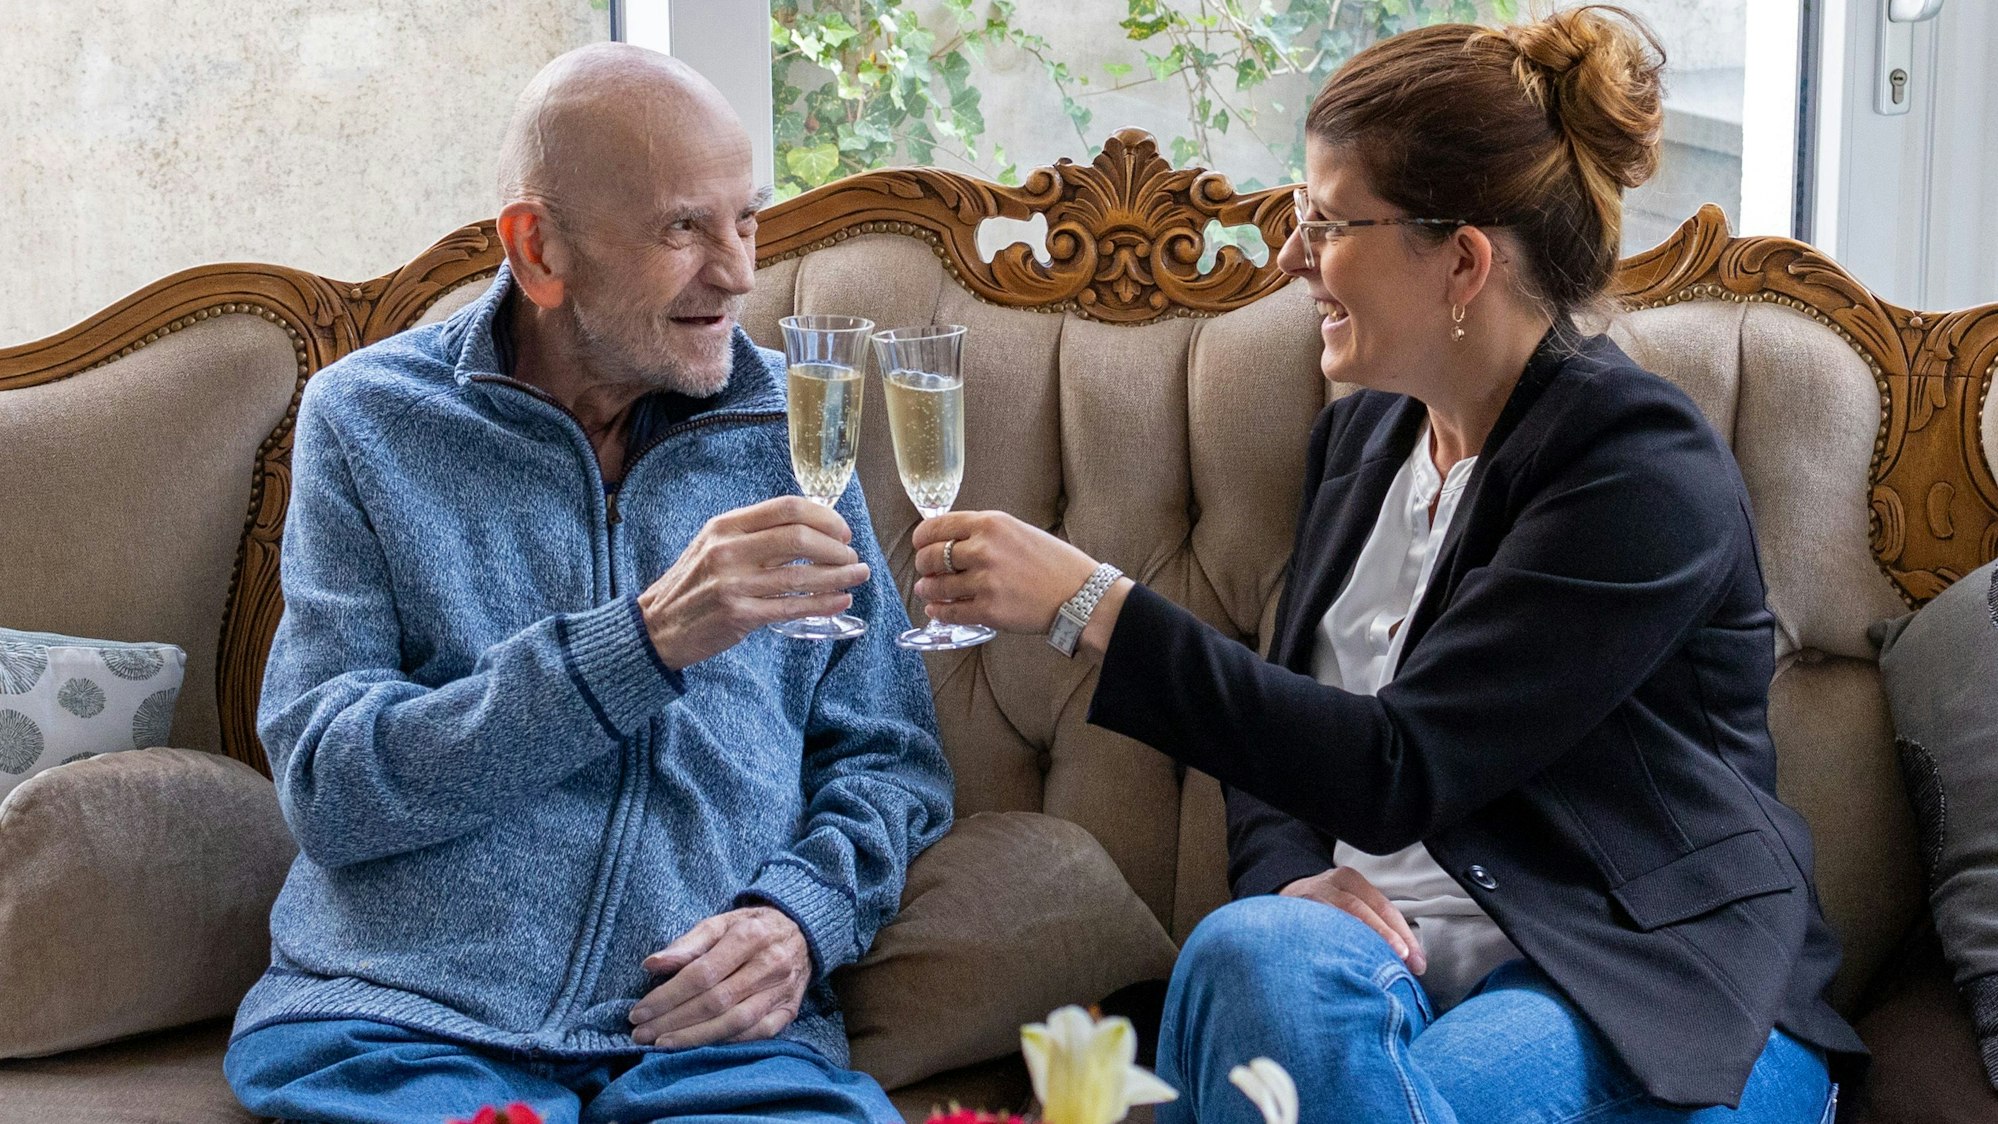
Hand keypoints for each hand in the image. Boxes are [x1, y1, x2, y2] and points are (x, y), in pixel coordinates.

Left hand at [629, 906, 811, 1047]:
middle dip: (673, 1021)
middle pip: (715, 1001)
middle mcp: (769, 964)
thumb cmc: (752, 927)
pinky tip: (699, 1047)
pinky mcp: (790, 1009)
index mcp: (749, 935)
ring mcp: (782, 989)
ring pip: (735, 1022)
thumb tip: (651, 964)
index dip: (667, 996)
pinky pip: (757, 1033)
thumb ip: (687, 944)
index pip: (702, 973)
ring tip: (662, 1046)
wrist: (802, 932)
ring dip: (695, 1037)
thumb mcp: (721, 923)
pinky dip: (726, 1042)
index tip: (638, 1012)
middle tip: (641, 1035)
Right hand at [639, 497, 869, 668]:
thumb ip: (754, 535)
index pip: (786, 508)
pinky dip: (823, 603)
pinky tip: (841, 601)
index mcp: (726, 526)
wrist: (658, 627)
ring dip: (839, 575)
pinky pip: (792, 607)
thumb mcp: (714, 546)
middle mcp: (729, 550)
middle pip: (799, 538)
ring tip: (858, 575)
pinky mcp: (739, 615)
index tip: (842, 530)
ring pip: (801, 575)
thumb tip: (811, 529)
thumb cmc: (694, 585)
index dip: (824, 517)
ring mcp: (733, 584)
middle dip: (836, 547)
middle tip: (852, 556)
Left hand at [909, 511, 1101, 635]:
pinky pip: (950, 612)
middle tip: (925, 570)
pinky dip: (938, 612)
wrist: (1081, 595)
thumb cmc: (1054, 563)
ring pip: (937, 585)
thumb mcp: (1018, 531)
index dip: (921, 537)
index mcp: (991, 524)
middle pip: (931, 556)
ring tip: (927, 591)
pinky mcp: (989, 611)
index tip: (919, 544)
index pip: (938, 526)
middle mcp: (984, 549)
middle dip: (922, 565)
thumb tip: (949, 542)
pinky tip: (936, 611)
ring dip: (927, 589)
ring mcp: (985, 581)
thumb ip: (985, 533)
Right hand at [1281, 867, 1426, 973]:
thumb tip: (1408, 961)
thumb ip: (1372, 923)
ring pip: (1340, 916)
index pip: (1384, 907)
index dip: (1404, 935)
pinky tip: (1344, 960)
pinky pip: (1317, 926)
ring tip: (1378, 962)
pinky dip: (1333, 943)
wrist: (1278, 899)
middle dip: (1387, 937)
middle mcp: (1330, 882)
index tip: (1418, 962)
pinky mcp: (1293, 910)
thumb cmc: (1324, 910)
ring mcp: (1310, 895)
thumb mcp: (1348, 903)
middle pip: (1364, 909)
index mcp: (1350, 879)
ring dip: (1363, 940)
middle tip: (1405, 961)